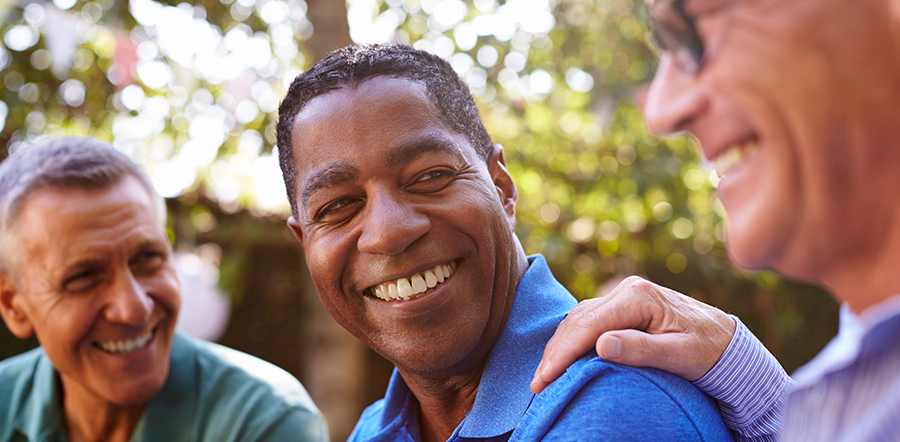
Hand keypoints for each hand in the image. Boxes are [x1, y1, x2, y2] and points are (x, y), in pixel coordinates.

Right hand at [530, 276, 735, 393]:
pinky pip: (588, 319)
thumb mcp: (679, 355)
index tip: (545, 379)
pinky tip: (563, 357)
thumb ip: (641, 349)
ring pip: (579, 318)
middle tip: (539, 384)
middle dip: (555, 352)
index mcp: (638, 297)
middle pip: (578, 320)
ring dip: (560, 346)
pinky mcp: (623, 305)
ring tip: (546, 374)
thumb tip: (601, 346)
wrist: (726, 340)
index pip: (589, 326)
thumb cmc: (707, 350)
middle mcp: (627, 290)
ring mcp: (624, 296)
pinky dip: (571, 338)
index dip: (563, 354)